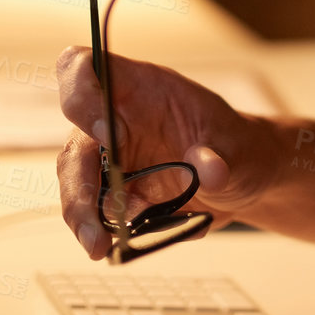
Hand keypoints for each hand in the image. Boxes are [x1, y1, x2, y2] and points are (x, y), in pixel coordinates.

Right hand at [54, 46, 279, 259]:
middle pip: (73, 140)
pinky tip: (127, 245)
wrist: (241, 181)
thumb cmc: (237, 147)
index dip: (80, 93)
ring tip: (100, 247)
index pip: (84, 68)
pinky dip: (104, 232)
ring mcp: (107, 159)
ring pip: (74, 183)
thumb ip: (224, 158)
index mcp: (140, 88)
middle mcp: (114, 121)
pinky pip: (94, 213)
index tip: (105, 131)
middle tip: (97, 220)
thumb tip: (209, 171)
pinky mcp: (111, 194)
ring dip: (82, 216)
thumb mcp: (240, 147)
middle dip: (78, 184)